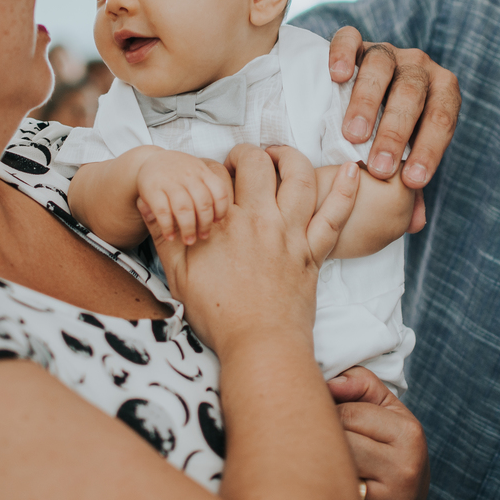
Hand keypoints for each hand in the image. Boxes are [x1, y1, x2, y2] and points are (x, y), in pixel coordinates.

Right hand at [136, 150, 231, 244]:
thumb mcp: (198, 173)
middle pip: (203, 203)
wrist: (149, 160)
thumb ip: (211, 189)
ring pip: (184, 208)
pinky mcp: (152, 189)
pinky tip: (171, 236)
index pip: (220, 192)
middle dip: (205, 224)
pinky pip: (162, 211)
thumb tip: (222, 217)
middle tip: (204, 236)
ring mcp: (170, 181)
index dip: (221, 210)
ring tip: (189, 240)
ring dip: (188, 228)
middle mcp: (188, 175)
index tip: (217, 222)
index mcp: (203, 172)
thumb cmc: (179, 172)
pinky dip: (167, 227)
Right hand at [141, 145, 359, 352]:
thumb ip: (164, 235)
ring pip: (299, 177)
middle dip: (247, 154)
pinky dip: (345, 191)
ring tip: (280, 156)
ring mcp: (291, 233)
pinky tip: (350, 172)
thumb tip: (148, 204)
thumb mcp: (179, 275)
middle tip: (242, 163)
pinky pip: (334, 215)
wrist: (260, 345)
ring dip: (290, 158)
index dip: (210, 169)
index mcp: (225, 223)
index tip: (211, 178)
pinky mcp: (313, 251)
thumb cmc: (218, 316)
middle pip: (258, 163)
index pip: (216, 174)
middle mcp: (261, 219)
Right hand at [328, 26, 460, 228]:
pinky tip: (337, 76)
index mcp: (442, 92)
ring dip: (367, 102)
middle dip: (396, 132)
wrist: (366, 97)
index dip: (430, 150)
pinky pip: (349, 38)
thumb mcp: (405, 157)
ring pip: (381, 67)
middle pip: (412, 92)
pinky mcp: (355, 42)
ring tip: (352, 135)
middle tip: (378, 166)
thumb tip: (416, 222)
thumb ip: (408, 186)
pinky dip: (345, 53)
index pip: (442, 118)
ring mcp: (387, 51)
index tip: (412, 181)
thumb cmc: (391, 136)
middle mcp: (418, 67)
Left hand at [328, 366, 429, 499]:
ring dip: (323, 470)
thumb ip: (360, 383)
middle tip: (326, 444)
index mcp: (409, 435)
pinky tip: (334, 493)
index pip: (344, 415)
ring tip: (329, 465)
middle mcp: (406, 472)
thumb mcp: (385, 407)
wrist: (409, 498)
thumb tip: (331, 382)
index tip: (331, 419)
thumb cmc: (390, 444)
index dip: (331, 414)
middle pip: (338, 447)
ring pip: (334, 478)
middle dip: (326, 442)